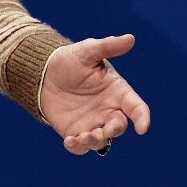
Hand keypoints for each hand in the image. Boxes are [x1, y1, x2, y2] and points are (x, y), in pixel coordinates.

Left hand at [39, 33, 150, 155]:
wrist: (44, 73)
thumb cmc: (70, 60)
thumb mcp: (88, 51)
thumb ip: (108, 46)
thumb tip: (130, 38)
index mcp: (117, 92)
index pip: (136, 107)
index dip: (142, 118)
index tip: (142, 128)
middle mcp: (108, 110)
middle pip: (119, 127)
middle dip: (114, 130)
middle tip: (105, 130)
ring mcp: (93, 123)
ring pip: (101, 140)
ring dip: (95, 141)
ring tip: (81, 137)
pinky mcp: (76, 132)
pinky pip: (81, 147)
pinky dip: (78, 147)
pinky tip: (70, 141)